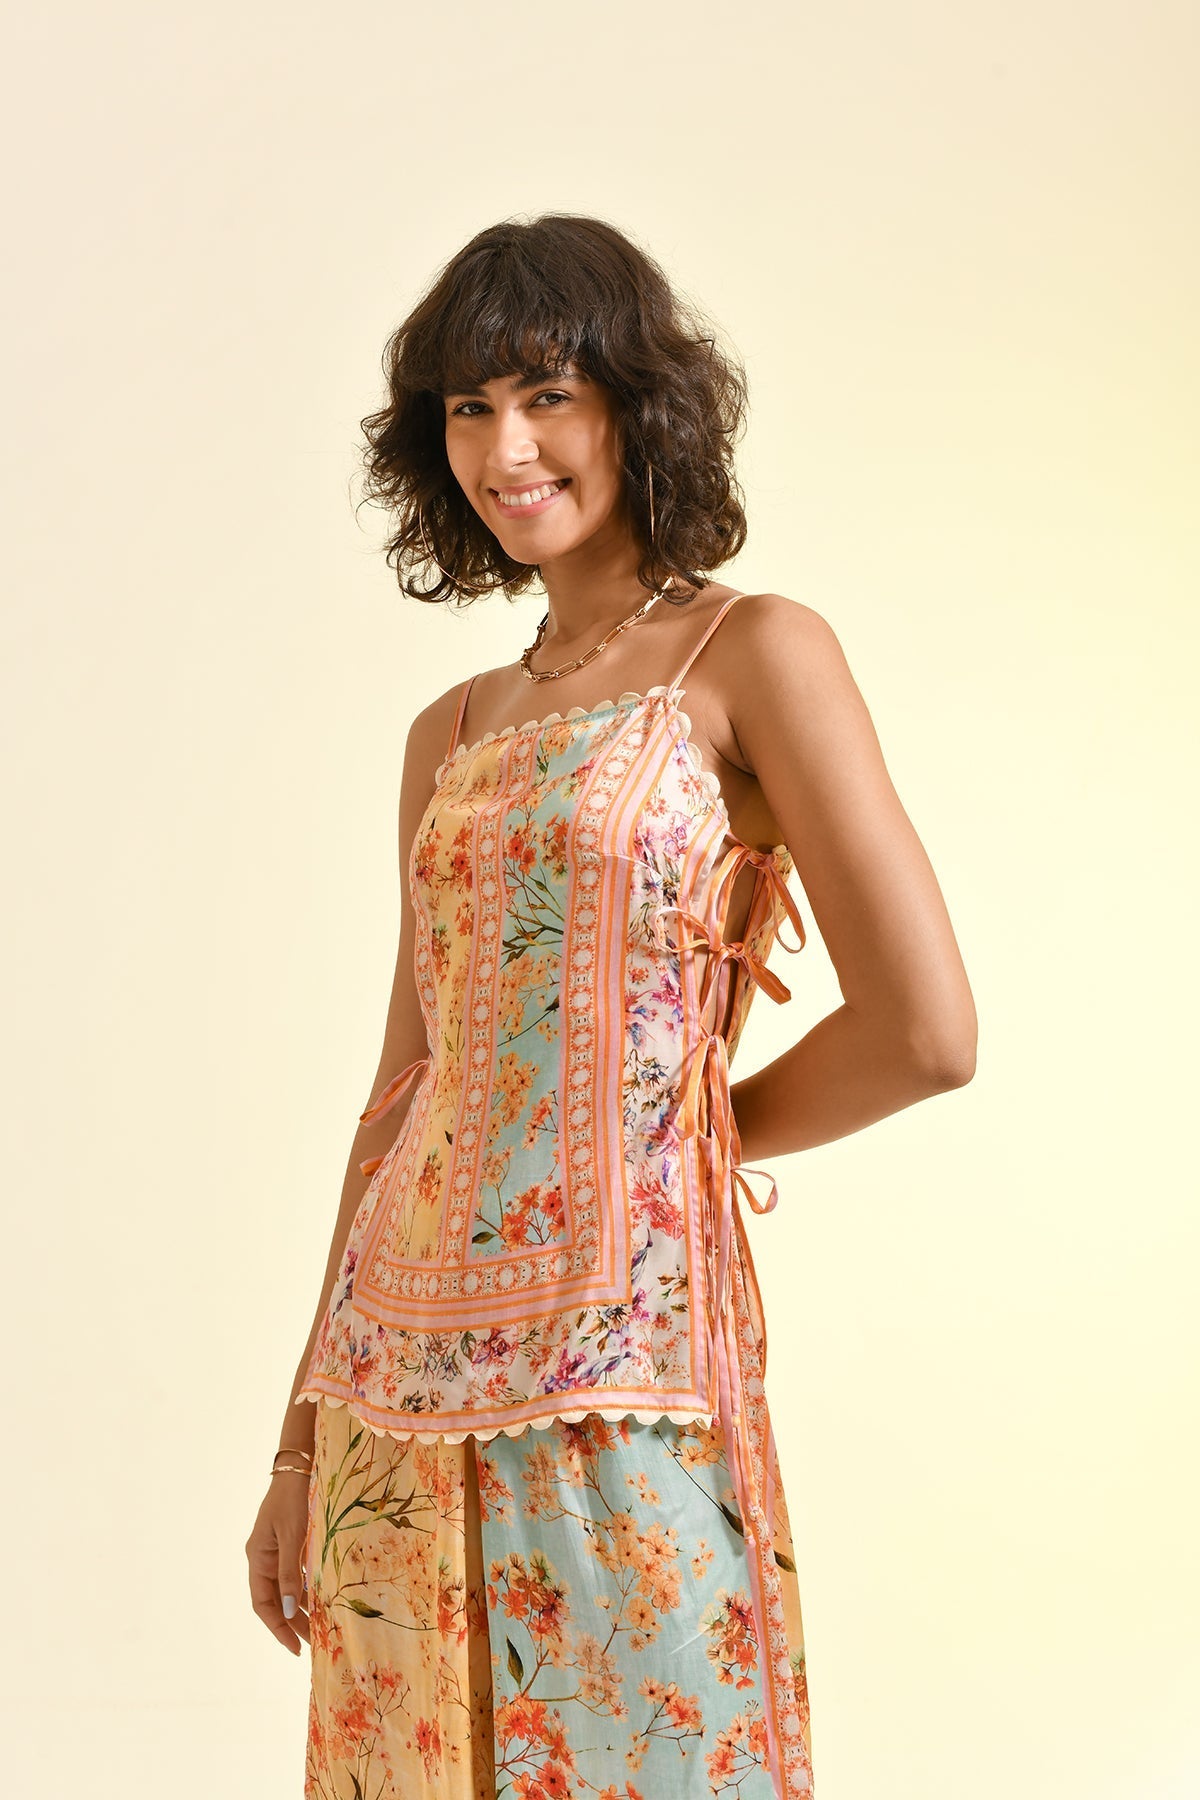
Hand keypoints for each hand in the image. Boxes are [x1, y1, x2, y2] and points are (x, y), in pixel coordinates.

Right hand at [245, 1468, 312, 1654]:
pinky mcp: (290, 1544)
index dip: (277, 1628)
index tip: (294, 1647)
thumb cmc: (293, 1499)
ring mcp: (276, 1551)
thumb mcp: (292, 1537)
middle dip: (292, 1624)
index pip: (262, 1604)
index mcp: (257, 1558)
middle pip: (274, 1601)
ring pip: (286, 1589)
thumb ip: (289, 1573)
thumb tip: (286, 1609)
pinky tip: (321, 1600)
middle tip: (313, 1645)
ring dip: (300, 1609)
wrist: (299, 1467)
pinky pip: (295, 1575)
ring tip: (319, 1629)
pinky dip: (306, 1589)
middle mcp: (263, 1558)